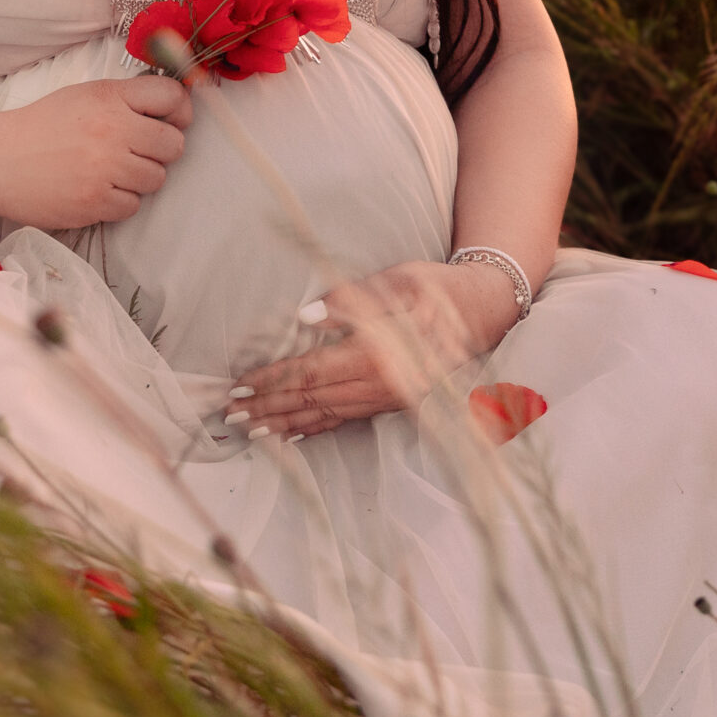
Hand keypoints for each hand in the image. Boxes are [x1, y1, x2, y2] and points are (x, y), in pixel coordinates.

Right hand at [0, 75, 191, 228]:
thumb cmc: (42, 126)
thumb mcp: (84, 96)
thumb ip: (127, 99)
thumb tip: (176, 106)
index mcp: (110, 97)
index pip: (172, 96)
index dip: (180, 111)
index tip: (172, 120)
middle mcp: (112, 129)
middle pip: (174, 145)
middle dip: (161, 150)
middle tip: (138, 151)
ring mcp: (105, 168)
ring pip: (156, 179)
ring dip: (139, 178)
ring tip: (110, 171)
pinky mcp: (94, 201)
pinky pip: (133, 206)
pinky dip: (118, 201)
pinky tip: (96, 189)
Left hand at [230, 260, 520, 438]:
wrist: (486, 311)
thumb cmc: (437, 288)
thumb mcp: (399, 280)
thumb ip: (352, 299)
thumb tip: (305, 315)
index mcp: (380, 352)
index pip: (313, 371)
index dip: (273, 380)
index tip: (240, 385)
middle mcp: (382, 384)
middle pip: (313, 400)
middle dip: (269, 408)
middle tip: (230, 415)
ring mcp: (388, 398)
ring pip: (326, 416)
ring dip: (285, 423)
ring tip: (250, 430)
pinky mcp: (393, 403)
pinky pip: (346, 421)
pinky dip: (315, 429)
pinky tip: (292, 436)